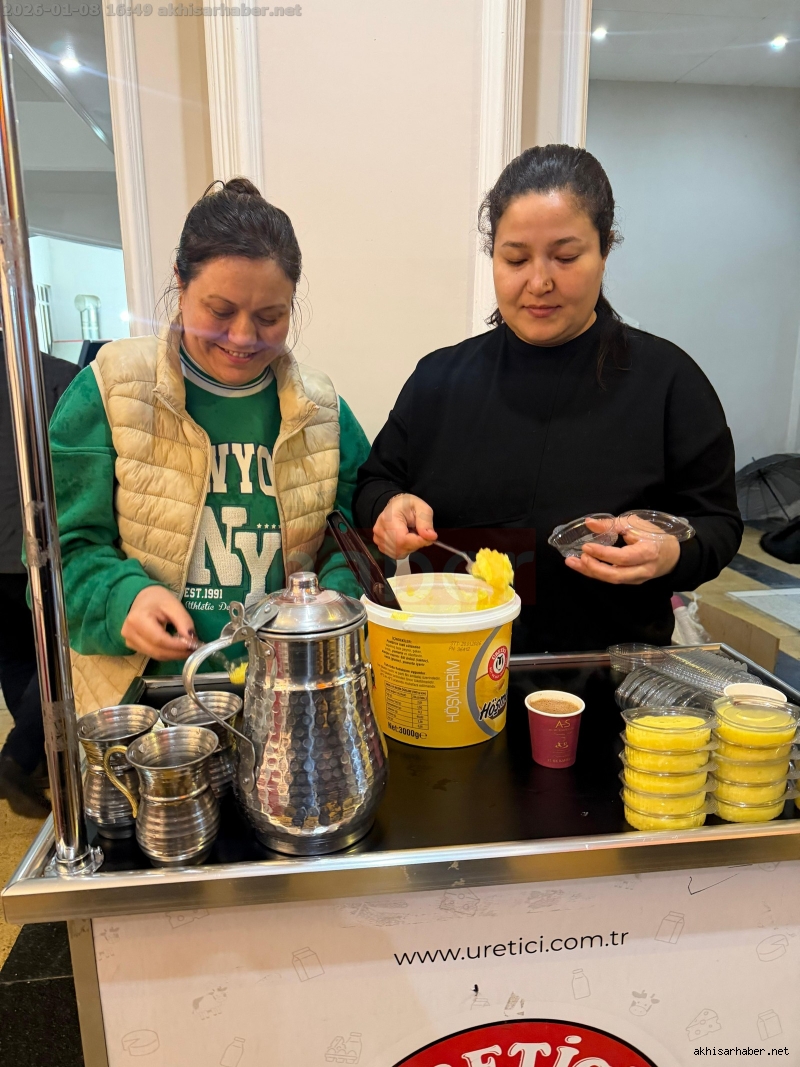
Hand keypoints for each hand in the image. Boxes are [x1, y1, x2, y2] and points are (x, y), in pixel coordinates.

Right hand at [121, 586, 197, 660]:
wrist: (142, 598)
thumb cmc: (157, 599)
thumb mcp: (173, 605)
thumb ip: (183, 621)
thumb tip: (192, 640)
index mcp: (137, 620)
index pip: (159, 639)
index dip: (177, 646)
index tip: (193, 645)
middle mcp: (129, 633)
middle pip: (157, 650)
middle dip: (177, 653)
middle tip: (194, 650)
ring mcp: (129, 641)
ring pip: (155, 655)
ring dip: (173, 655)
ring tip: (188, 649)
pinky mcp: (133, 646)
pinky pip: (152, 654)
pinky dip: (167, 653)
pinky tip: (177, 649)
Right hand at [372, 494, 437, 558]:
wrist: (395, 506)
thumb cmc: (408, 505)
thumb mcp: (421, 508)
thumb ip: (426, 522)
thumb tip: (431, 537)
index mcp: (388, 518)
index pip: (402, 539)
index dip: (418, 542)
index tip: (430, 537)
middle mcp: (380, 530)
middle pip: (401, 548)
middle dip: (416, 544)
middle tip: (421, 533)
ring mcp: (378, 539)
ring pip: (399, 553)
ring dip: (410, 547)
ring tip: (411, 534)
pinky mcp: (379, 545)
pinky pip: (395, 554)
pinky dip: (404, 549)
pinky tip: (405, 539)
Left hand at [564, 517, 680, 585]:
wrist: (672, 555)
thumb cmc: (654, 535)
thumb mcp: (635, 524)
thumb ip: (611, 524)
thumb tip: (589, 523)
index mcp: (647, 552)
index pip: (623, 557)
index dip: (603, 553)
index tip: (586, 546)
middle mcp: (643, 569)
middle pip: (616, 575)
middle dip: (594, 568)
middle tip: (578, 557)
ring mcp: (637, 579)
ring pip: (612, 580)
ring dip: (591, 572)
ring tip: (573, 562)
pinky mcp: (631, 582)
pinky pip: (612, 579)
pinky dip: (597, 573)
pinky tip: (583, 566)